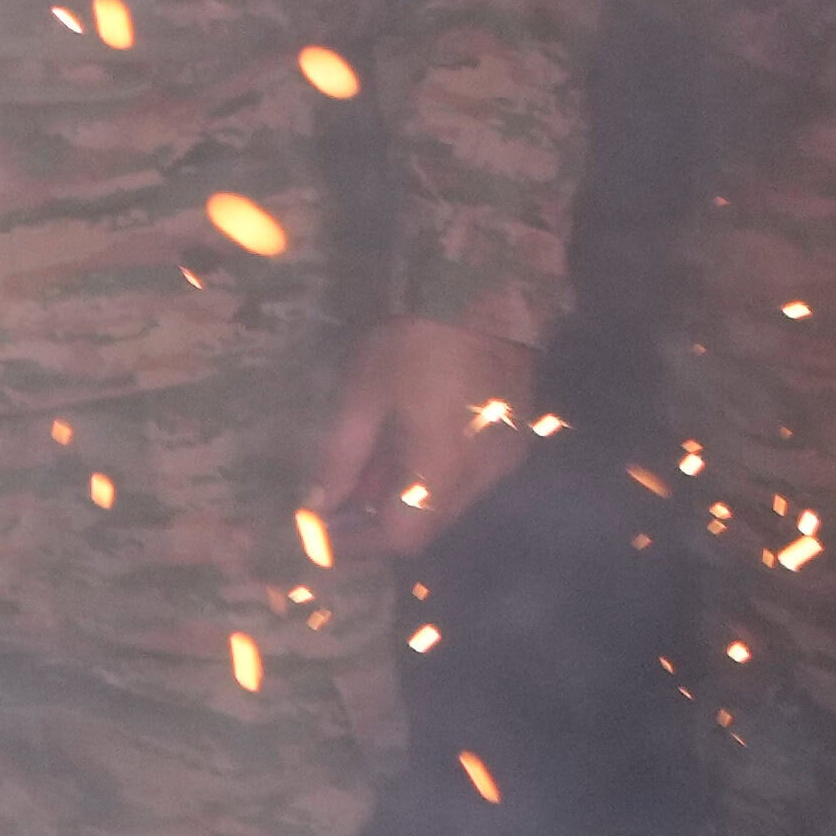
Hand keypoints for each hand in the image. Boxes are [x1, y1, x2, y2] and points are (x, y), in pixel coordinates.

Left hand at [306, 316, 539, 555]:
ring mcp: (506, 457)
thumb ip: (342, 457)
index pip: (403, 536)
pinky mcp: (514, 438)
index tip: (322, 537)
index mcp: (445, 466)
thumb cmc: (412, 339)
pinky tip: (401, 452)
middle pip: (428, 526)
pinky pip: (468, 480)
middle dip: (377, 524)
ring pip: (448, 505)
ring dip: (403, 501)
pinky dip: (429, 479)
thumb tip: (320, 503)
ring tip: (362, 473)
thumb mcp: (363, 395)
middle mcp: (485, 474)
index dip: (359, 544)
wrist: (481, 290)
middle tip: (334, 507)